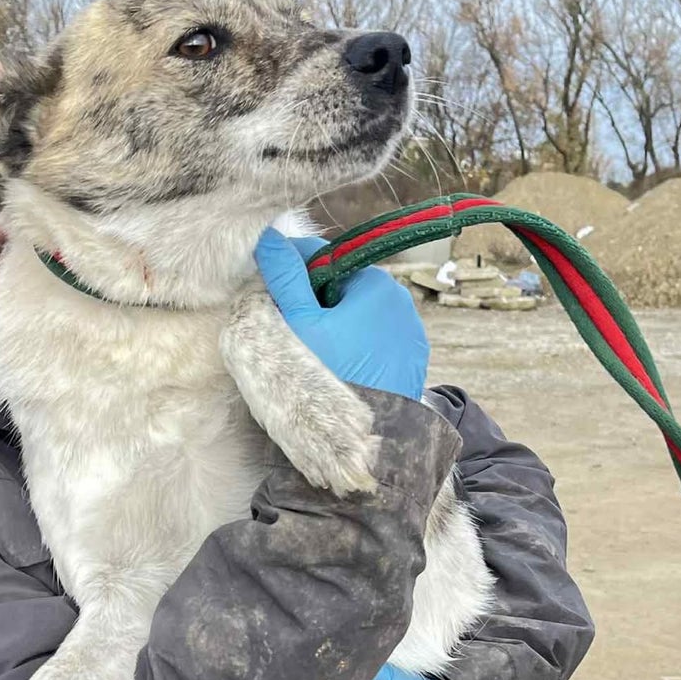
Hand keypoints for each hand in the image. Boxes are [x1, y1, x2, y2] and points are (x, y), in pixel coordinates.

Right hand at [253, 228, 428, 399]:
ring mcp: (411, 337)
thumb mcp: (297, 324)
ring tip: (315, 360)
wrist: (367, 441)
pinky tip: (339, 373)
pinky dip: (355, 351)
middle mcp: (402, 303)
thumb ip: (284, 279)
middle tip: (291, 335)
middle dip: (314, 305)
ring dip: (334, 328)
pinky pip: (375, 345)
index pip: (323, 260)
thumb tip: (268, 238)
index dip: (291, 274)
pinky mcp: (412, 365)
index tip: (270, 294)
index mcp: (376, 284)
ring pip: (358, 318)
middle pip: (341, 290)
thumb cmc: (330, 377)